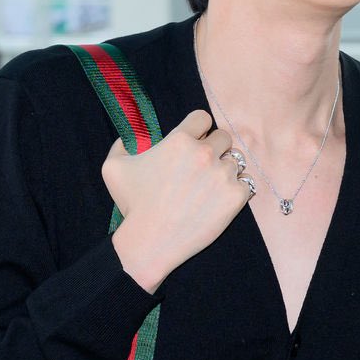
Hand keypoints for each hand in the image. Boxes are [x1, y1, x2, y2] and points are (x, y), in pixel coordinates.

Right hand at [106, 109, 252, 292]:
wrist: (151, 241)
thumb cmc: (132, 205)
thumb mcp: (113, 168)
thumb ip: (120, 144)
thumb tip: (127, 138)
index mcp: (179, 140)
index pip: (203, 117)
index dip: (199, 128)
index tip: (195, 141)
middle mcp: (205, 153)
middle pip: (224, 137)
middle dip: (215, 147)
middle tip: (204, 166)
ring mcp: (223, 175)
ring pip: (236, 160)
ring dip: (225, 169)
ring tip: (212, 185)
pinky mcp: (235, 197)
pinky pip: (246, 183)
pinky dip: (236, 189)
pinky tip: (222, 198)